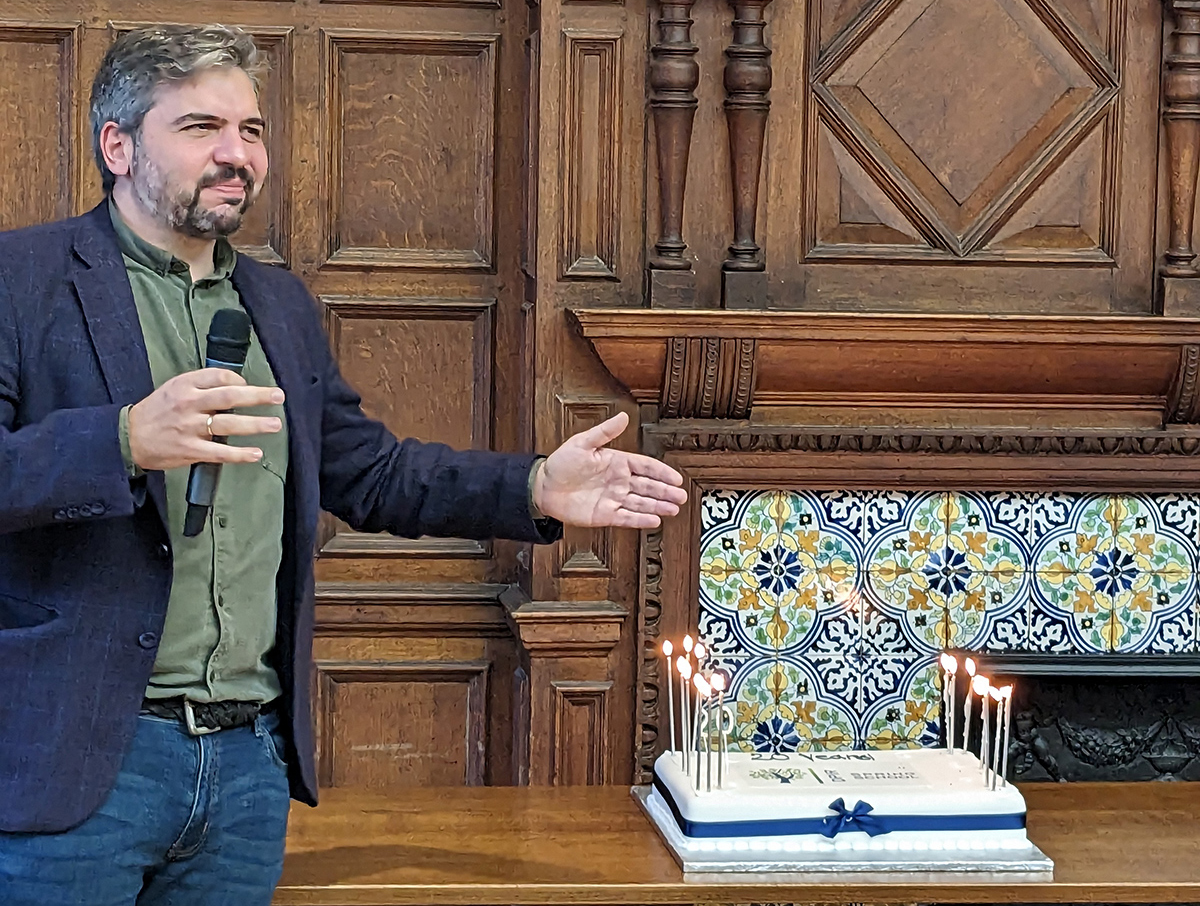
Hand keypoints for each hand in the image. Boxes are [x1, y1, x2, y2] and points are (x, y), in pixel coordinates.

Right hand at [127, 368, 284, 471]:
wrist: (130, 437)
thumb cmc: (157, 411)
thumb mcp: (174, 387)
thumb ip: (202, 385)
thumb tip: (236, 386)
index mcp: (185, 385)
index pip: (219, 376)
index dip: (240, 380)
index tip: (250, 387)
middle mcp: (189, 404)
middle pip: (229, 397)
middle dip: (258, 396)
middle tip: (278, 397)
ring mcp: (190, 428)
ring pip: (228, 424)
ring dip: (255, 424)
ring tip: (274, 424)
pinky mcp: (190, 449)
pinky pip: (220, 452)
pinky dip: (239, 454)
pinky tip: (255, 454)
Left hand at [532, 411, 687, 528]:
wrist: (543, 487)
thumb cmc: (560, 464)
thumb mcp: (582, 443)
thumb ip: (604, 432)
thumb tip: (623, 416)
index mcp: (616, 462)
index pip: (645, 466)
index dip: (662, 472)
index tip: (676, 478)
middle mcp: (618, 481)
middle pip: (648, 486)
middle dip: (665, 491)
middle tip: (681, 496)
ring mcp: (613, 498)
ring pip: (641, 503)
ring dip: (658, 506)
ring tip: (674, 509)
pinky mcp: (605, 514)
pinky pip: (627, 517)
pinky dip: (640, 520)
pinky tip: (654, 520)